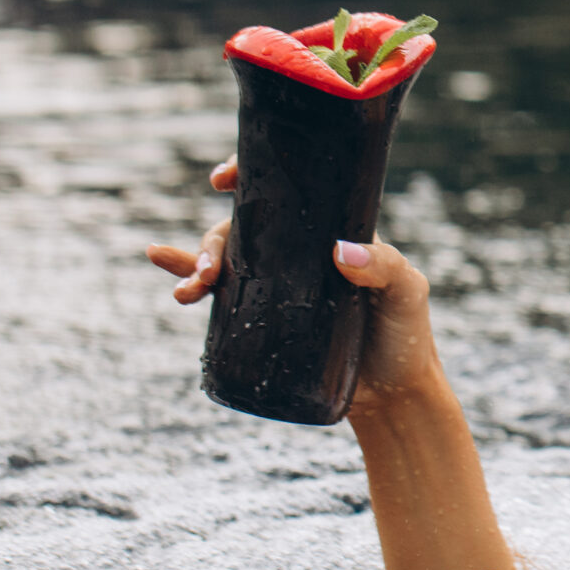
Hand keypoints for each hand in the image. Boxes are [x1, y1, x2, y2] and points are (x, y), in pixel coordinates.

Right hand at [144, 157, 439, 403]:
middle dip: (214, 239)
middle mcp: (298, 252)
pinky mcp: (263, 318)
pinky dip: (188, 275)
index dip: (251, 174)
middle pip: (244, 228)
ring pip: (225, 257)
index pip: (287, 191)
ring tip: (188, 290)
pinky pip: (219, 291)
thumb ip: (385, 270)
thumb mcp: (405, 293)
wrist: (392, 395)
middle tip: (210, 271)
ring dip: (195, 264)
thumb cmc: (406, 335)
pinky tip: (163, 267)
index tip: (222, 179)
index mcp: (330, 231)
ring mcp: (277, 283)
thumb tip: (339, 252)